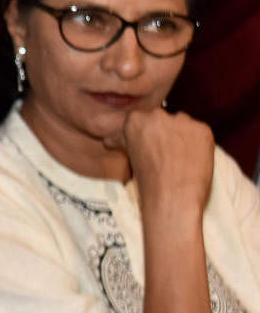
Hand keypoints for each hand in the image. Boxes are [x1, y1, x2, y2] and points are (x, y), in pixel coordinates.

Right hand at [106, 108, 214, 230]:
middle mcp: (157, 115)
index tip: (151, 146)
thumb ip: (123, 141)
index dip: (148, 133)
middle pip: (163, 118)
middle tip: (166, 153)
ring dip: (182, 135)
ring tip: (181, 158)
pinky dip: (199, 143)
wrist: (172, 197)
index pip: (143, 118)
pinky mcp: (202, 129)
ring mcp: (182, 120)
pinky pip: (200, 132)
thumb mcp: (129, 156)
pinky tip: (193, 159)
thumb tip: (110, 140)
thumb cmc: (147, 180)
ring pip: (183, 123)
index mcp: (134, 119)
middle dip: (165, 132)